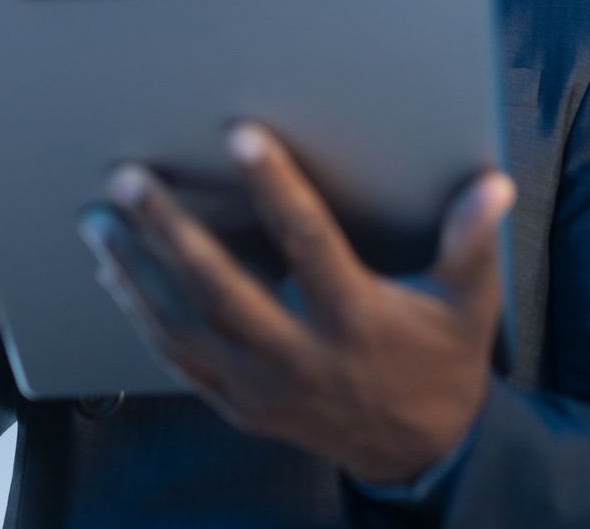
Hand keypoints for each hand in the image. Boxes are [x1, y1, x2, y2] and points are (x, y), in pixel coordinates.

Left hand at [78, 122, 515, 485]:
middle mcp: (299, 357)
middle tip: (128, 180)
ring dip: (135, 273)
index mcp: (355, 320)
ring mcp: (261, 389)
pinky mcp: (240, 406)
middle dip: (169, 232)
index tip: (239, 136)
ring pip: (183, 328)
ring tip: (99, 220)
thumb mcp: (469, 306)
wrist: (418, 453)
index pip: (309, 244)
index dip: (275, 189)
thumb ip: (473, 244)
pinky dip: (141, 316)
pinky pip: (177, 361)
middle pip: (220, 290)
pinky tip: (114, 275)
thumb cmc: (442, 362)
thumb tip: (491, 185)